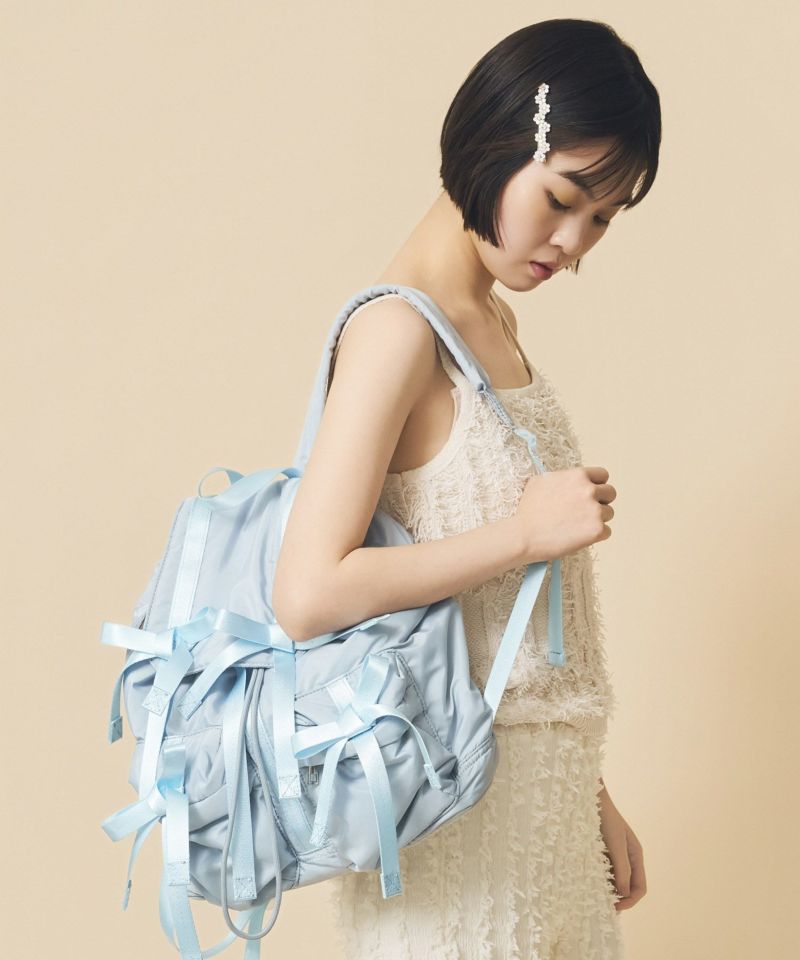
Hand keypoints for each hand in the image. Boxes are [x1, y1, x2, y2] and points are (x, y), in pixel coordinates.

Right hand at [514, 466, 615, 563]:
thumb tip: (564, 480)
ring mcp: (595, 511)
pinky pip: (607, 531)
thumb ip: (558, 478)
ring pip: (609, 514)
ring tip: (577, 526)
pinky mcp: (597, 530)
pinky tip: (578, 537)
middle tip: (585, 512)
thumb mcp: (539, 482)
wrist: (524, 535)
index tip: (591, 493)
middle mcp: (589, 490)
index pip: (603, 475)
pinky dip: (595, 536)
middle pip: (611, 493)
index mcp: (578, 476)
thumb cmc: (527, 510)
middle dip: (600, 501)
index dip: (597, 484)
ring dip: (597, 519)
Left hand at [597, 786, 646, 911]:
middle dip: (619, 899)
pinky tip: (588, 882)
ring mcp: (614, 855)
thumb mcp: (615, 843)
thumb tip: (624, 894)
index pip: (640, 887)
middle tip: (602, 907)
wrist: (591, 798)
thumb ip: (621, 867)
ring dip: (608, 890)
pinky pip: (603, 872)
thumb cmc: (605, 818)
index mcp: (636, 856)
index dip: (630, 901)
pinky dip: (599, 879)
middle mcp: (627, 858)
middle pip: (628, 887)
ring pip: (615, 881)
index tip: (616, 908)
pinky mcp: (601, 852)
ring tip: (594, 897)